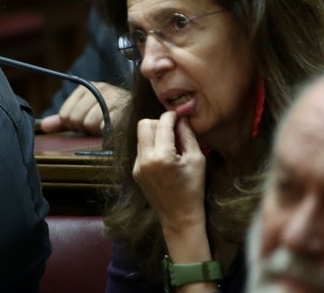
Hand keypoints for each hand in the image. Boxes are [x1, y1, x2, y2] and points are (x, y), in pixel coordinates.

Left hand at [39, 82, 128, 134]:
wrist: (139, 114)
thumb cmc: (108, 115)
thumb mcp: (83, 113)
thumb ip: (63, 120)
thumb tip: (44, 126)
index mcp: (88, 87)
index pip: (65, 114)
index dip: (72, 124)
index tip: (83, 124)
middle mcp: (101, 89)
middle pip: (75, 119)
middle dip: (84, 128)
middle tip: (95, 126)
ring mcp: (114, 98)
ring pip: (89, 124)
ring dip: (96, 131)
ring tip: (104, 126)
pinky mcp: (126, 111)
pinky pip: (106, 127)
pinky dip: (106, 133)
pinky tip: (112, 129)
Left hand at [133, 112, 206, 234]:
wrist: (179, 217)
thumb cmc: (193, 189)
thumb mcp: (197, 160)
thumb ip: (188, 136)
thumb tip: (181, 118)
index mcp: (161, 156)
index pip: (162, 124)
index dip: (171, 116)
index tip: (178, 116)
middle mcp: (144, 159)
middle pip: (144, 124)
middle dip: (158, 123)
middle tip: (173, 131)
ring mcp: (137, 166)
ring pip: (140, 137)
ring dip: (154, 135)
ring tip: (170, 147)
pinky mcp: (135, 171)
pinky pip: (140, 150)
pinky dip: (151, 148)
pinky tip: (164, 159)